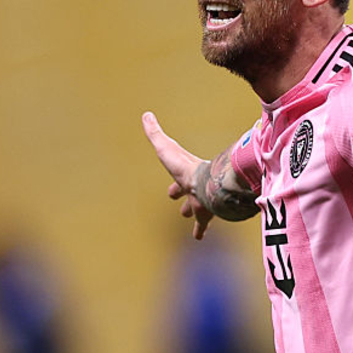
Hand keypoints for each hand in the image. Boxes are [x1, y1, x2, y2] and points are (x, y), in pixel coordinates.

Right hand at [142, 112, 213, 238]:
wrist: (206, 183)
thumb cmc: (184, 167)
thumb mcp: (165, 147)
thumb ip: (155, 133)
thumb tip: (146, 115)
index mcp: (185, 175)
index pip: (178, 180)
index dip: (174, 186)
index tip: (172, 191)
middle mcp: (194, 189)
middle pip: (188, 194)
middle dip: (185, 198)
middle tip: (182, 207)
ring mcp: (200, 202)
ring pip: (196, 210)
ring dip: (193, 214)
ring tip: (190, 219)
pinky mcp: (205, 214)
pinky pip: (202, 224)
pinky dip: (199, 231)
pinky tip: (198, 237)